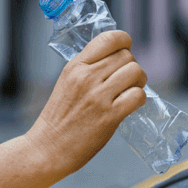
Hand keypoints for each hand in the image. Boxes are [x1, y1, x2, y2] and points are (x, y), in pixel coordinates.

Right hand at [25, 31, 146, 175]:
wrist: (47, 149)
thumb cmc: (59, 118)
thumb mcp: (67, 82)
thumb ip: (89, 68)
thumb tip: (116, 58)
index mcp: (76, 66)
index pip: (109, 38)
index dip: (124, 42)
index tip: (125, 50)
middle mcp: (87, 77)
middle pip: (127, 56)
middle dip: (132, 66)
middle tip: (127, 80)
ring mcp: (99, 96)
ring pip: (135, 72)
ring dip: (139, 81)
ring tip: (131, 91)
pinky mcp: (110, 115)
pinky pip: (138, 95)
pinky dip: (139, 99)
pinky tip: (130, 105)